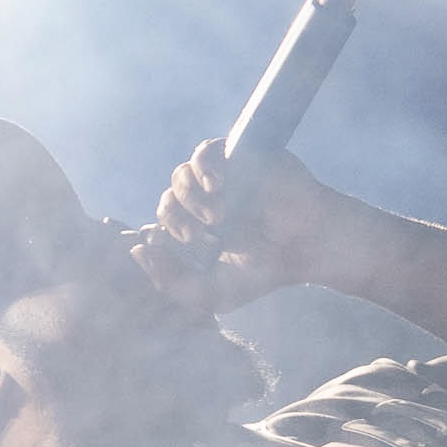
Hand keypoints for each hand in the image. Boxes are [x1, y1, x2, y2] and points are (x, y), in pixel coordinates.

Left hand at [133, 139, 356, 313]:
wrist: (308, 246)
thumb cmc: (264, 271)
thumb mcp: (213, 294)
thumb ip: (172, 284)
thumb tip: (138, 252)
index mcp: (194, 231)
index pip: (158, 227)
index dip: (159, 238)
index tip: (176, 251)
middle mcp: (203, 202)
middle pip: (166, 201)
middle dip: (176, 221)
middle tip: (201, 238)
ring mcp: (220, 177)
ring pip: (180, 176)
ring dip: (190, 199)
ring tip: (217, 218)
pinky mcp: (238, 155)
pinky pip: (205, 152)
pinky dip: (203, 169)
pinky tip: (216, 188)